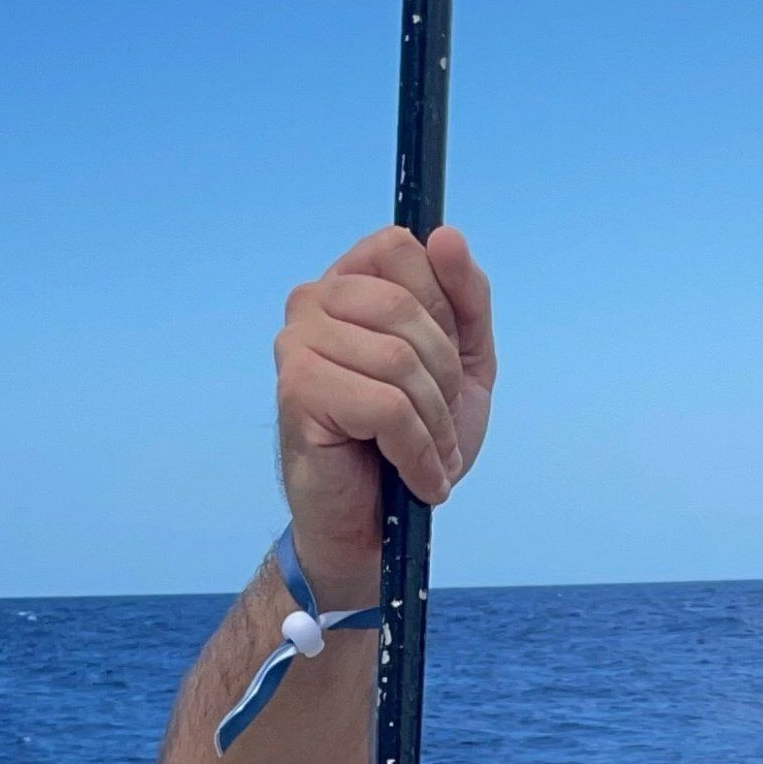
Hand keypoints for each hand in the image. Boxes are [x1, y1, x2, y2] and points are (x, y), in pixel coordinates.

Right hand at [276, 225, 495, 603]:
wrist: (372, 527)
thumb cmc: (409, 443)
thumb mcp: (462, 363)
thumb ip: (466, 299)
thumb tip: (446, 236)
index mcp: (350, 281)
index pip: (404, 248)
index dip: (442, 310)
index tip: (443, 366)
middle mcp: (312, 300)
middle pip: (406, 308)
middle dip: (444, 378)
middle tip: (443, 428)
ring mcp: (297, 343)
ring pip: (398, 360)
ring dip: (434, 424)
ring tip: (432, 458)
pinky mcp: (297, 391)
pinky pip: (384, 406)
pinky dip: (417, 451)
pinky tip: (418, 477)